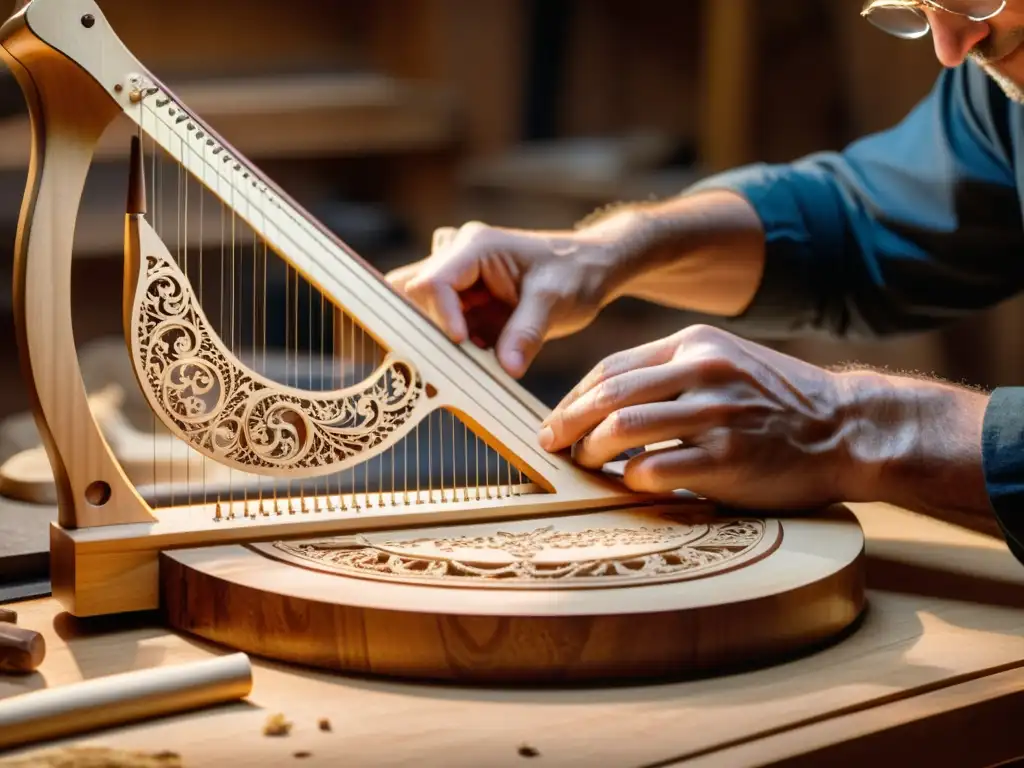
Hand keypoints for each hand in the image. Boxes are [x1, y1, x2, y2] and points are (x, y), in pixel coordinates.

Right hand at [386, 222, 625, 377]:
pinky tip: (474, 367)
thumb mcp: (556, 301)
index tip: (462, 344)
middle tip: (445, 361)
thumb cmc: (576, 272)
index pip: (434, 282)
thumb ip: (527, 333)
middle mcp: (458, 260)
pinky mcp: (467, 307)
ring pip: (423, 315)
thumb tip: (506, 368)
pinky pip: (445, 331)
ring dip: (438, 342)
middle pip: (413, 295)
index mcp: (476, 247)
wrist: (593, 269)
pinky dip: (453, 352)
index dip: (440, 316)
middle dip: (425, 330)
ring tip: (463, 366)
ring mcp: (460, 284)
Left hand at [538, 324, 989, 513]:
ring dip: (590, 452)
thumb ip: (671, 372)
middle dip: (566, 424)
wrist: (850, 428)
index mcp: (695, 344)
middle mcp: (702, 371)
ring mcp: (716, 414)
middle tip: (550, 446)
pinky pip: (656, 470)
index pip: (611, 368)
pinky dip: (631, 480)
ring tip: (584, 467)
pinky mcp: (729, 460)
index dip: (573, 397)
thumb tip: (606, 402)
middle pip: (607, 396)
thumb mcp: (726, 362)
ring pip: (622, 429)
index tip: (557, 419)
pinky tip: (628, 485)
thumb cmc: (779, 400)